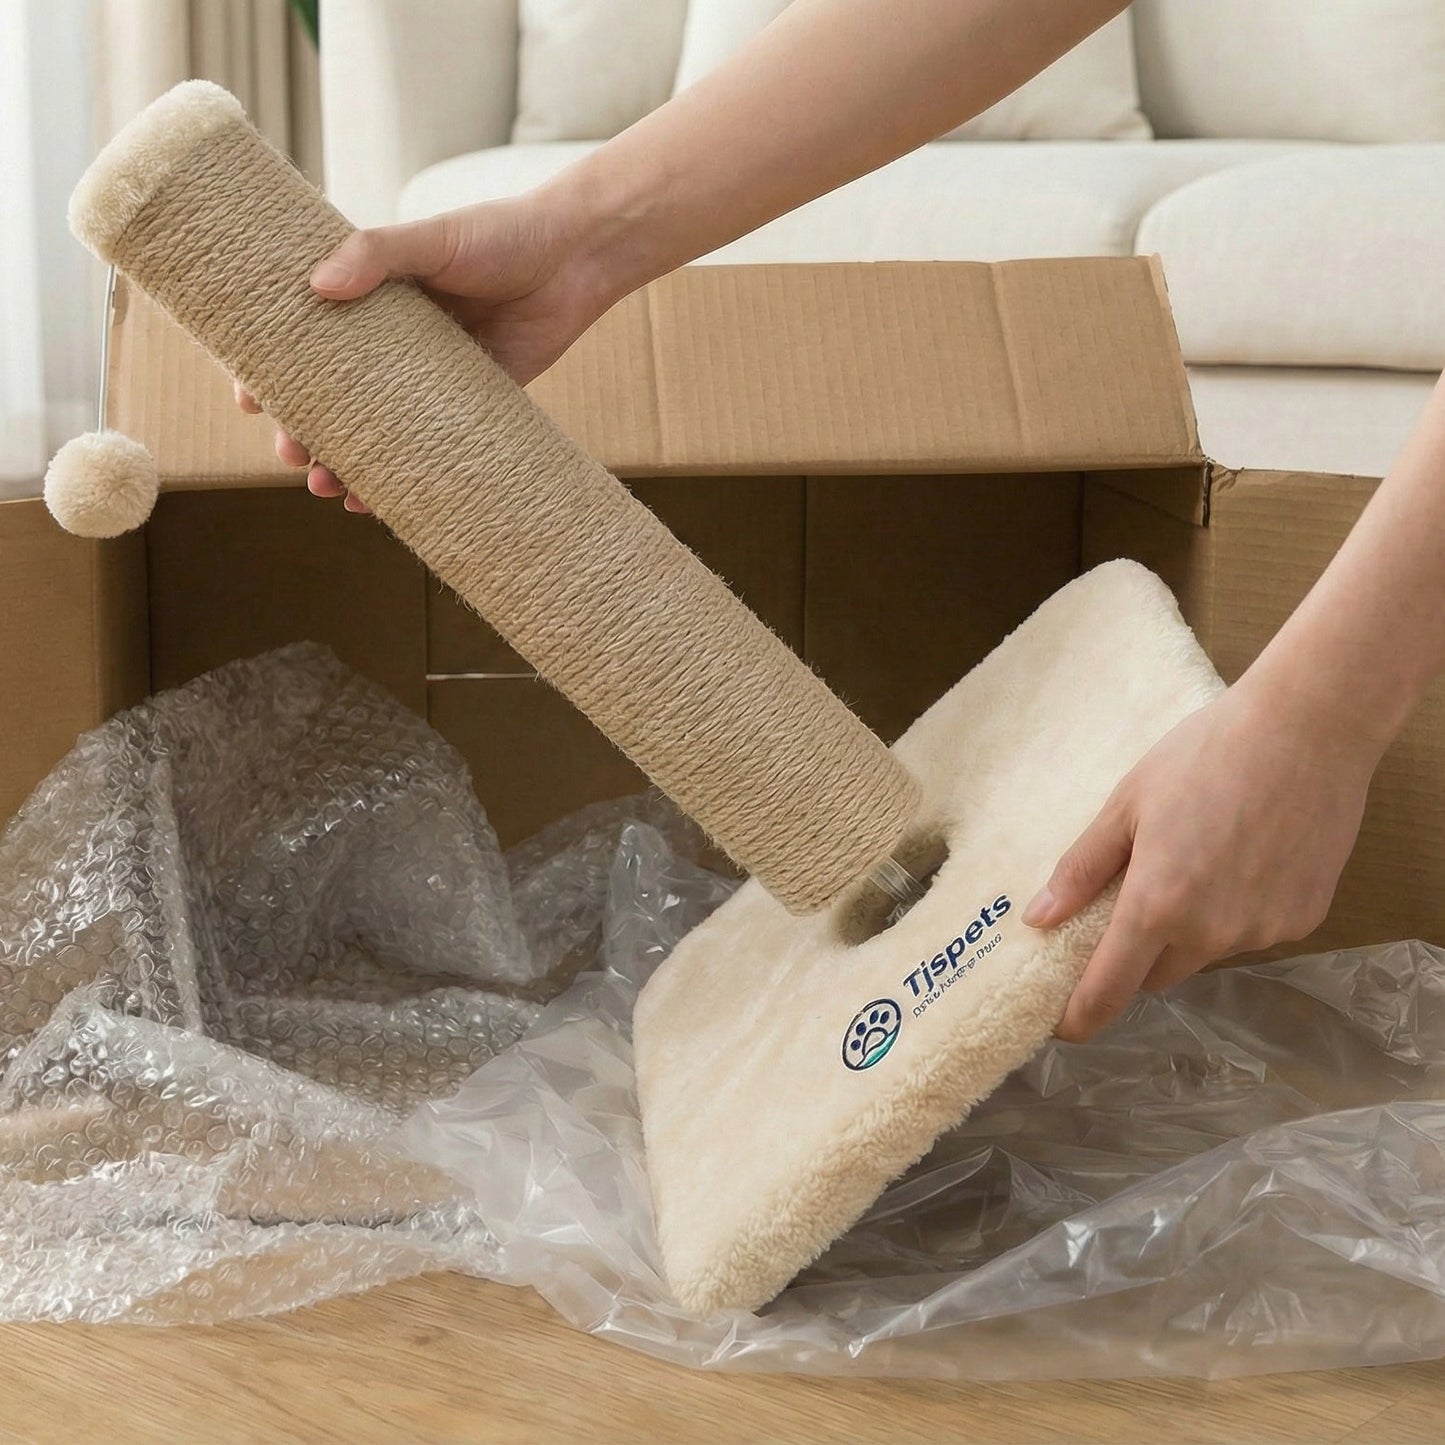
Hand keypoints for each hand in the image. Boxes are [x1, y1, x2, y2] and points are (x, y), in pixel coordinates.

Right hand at [235, 190, 619, 511]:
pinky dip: (411, 477)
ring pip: (380, 432)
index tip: (250, 401)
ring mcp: (432, 379)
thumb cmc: (501, 235)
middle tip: (293, 456)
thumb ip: (377, 255)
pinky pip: (435, 448)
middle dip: (308, 433)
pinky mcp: (476, 404)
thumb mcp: (432, 238)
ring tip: (332, 490)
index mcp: (372, 300)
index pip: (307, 340)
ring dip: (352, 464)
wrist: (577, 257)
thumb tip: (319, 286)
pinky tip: (387, 500)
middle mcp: (395, 345)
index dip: (274, 373)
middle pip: (337, 399)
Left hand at [1023, 674, 1381, 1041]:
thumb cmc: (1205, 756)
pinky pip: (1251, 932)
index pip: (1108, 990)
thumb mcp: (1126, 804)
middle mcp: (1211, 933)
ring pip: (1206, 951)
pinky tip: (1243, 857)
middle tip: (1130, 902)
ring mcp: (1263, 931)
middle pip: (1156, 974)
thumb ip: (1081, 868)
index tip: (1063, 1026)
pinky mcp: (1304, 920)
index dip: (1081, 1016)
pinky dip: (1235, 911)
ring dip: (1188, 929)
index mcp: (1156, 907)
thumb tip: (1038, 918)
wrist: (1308, 731)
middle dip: (1135, 954)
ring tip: (1196, 859)